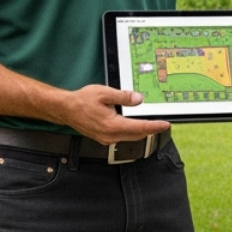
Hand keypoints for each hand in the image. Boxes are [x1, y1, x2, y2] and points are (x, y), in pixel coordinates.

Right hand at [57, 85, 171, 145]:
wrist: (65, 109)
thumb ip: (123, 97)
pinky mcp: (103, 138)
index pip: (139, 128)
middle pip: (136, 135)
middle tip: (162, 125)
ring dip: (141, 132)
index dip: (154, 126)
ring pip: (129, 137)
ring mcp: (106, 139)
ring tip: (152, 125)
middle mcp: (110, 136)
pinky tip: (134, 125)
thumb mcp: (105, 93)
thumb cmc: (82, 101)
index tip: (165, 124)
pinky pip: (122, 137)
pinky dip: (131, 132)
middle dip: (150, 130)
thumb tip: (138, 99)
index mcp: (112, 125)